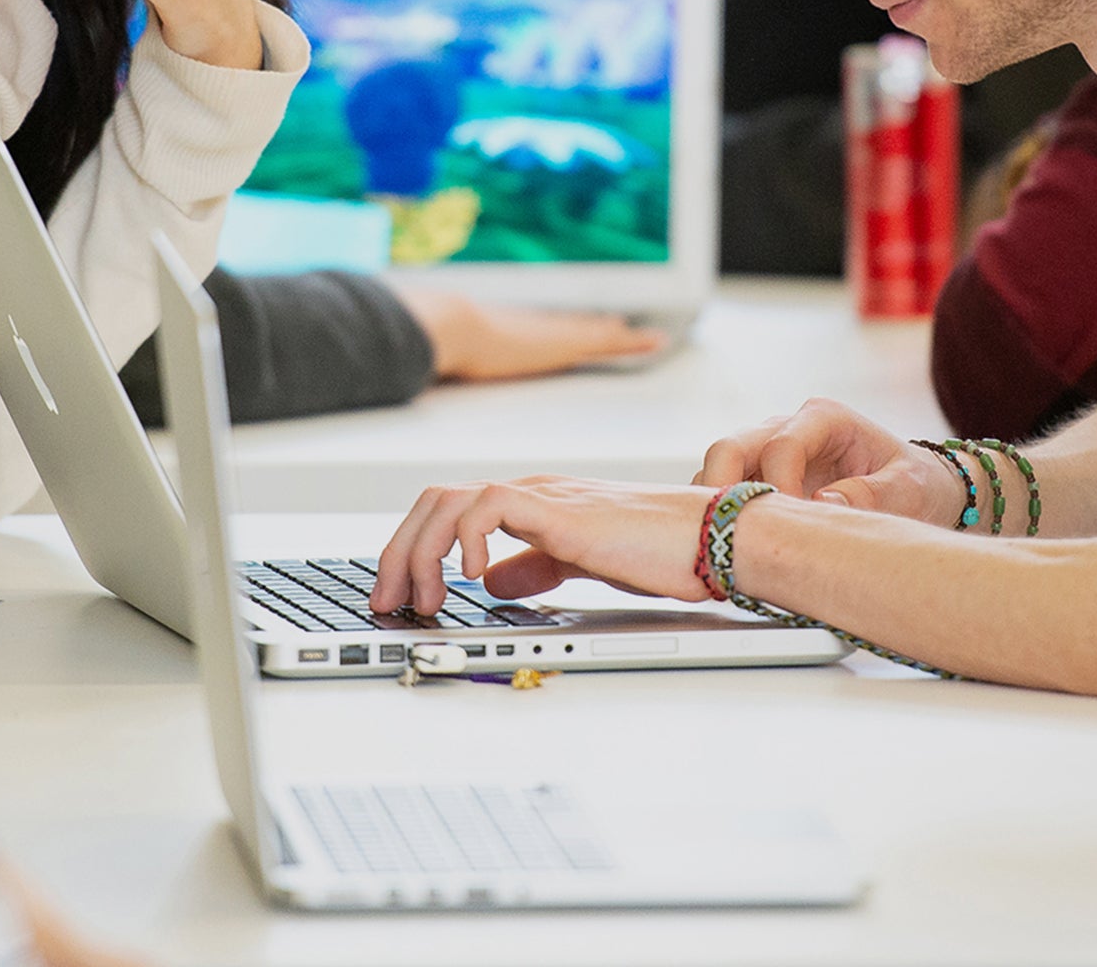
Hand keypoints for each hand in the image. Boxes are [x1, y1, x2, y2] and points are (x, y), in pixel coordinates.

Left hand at [369, 476, 714, 614]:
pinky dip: (466, 540)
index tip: (396, 598)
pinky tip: (473, 578)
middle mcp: (528, 492)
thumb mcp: (578, 563)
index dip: (410, 552)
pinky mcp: (559, 509)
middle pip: (433, 503)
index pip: (447, 512)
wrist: (709, 539)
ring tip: (426, 600)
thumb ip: (535, 566)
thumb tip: (491, 584)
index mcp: (530, 505)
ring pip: (448, 501)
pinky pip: (489, 506)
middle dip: (397, 554)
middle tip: (387, 604)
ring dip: (420, 553)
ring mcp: (541, 496)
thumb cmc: (659, 551)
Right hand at [396, 289, 666, 381]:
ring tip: (645, 336)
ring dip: (618, 336)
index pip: (543, 333)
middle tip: (619, 326)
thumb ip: (437, 367)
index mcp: (510, 334)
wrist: (450, 329)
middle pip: (573, 327)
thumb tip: (415, 370)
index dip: (561, 332)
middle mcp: (535, 328)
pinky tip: (652, 341)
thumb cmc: (441, 348)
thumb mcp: (443, 360)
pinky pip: (607, 341)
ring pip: (594, 332)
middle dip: (595, 328)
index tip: (575, 328)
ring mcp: (552, 332)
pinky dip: (629, 342)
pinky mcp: (566, 342)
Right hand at [697, 398, 961, 524]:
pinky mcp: (757, 480)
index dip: (779, 489)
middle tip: (735, 539)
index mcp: (825, 419)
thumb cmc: (916, 485)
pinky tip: (737, 551)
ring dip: (717, 508)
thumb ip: (874, 494)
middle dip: (720, 492)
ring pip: (717, 471)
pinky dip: (722, 520)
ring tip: (734, 548)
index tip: (792, 533)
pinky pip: (722, 494)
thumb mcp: (911, 488)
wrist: (918, 491)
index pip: (781, 447)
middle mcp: (786, 427)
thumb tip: (825, 502)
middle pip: (729, 448)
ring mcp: (766, 452)